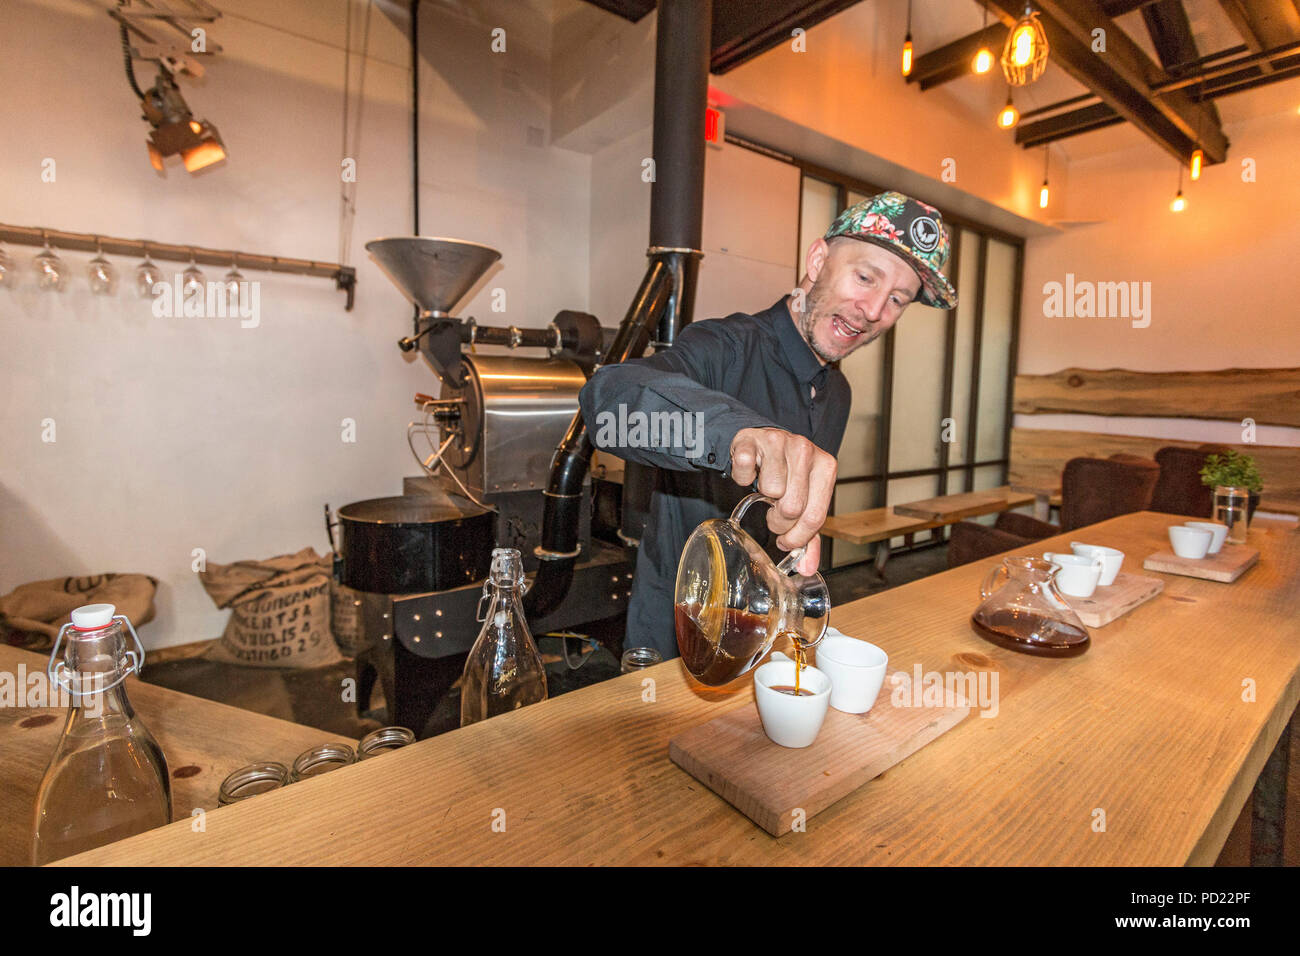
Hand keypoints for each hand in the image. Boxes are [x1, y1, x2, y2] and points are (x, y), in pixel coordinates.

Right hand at [728, 427, 836, 574]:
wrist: (764, 441)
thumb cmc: (788, 474)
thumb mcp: (805, 501)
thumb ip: (808, 536)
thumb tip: (806, 568)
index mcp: (826, 466)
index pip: (814, 516)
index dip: (797, 538)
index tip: (786, 542)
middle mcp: (805, 449)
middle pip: (792, 507)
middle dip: (779, 521)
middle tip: (774, 516)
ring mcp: (777, 441)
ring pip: (769, 490)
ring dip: (762, 498)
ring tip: (766, 491)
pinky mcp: (750, 439)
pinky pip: (743, 473)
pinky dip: (741, 479)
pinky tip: (751, 473)